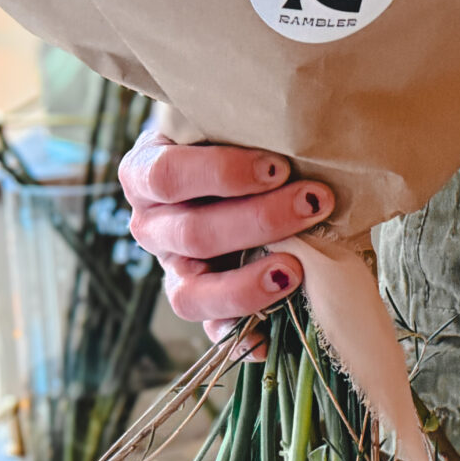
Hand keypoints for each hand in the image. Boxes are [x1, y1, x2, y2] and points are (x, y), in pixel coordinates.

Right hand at [119, 123, 335, 349]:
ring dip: (246, 285)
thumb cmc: (240, 140)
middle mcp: (151, 224)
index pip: (168, 175)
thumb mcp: (232, 122)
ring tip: (294, 271)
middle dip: (259, 221)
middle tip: (313, 202)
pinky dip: (241, 336)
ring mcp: (172, 268)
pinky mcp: (199, 302)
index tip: (277, 167)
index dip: (221, 174)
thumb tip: (302, 124)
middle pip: (192, 233)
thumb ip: (248, 123)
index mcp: (146, 172)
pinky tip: (269, 337)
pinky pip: (211, 331)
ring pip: (191, 293)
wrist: (241, 167)